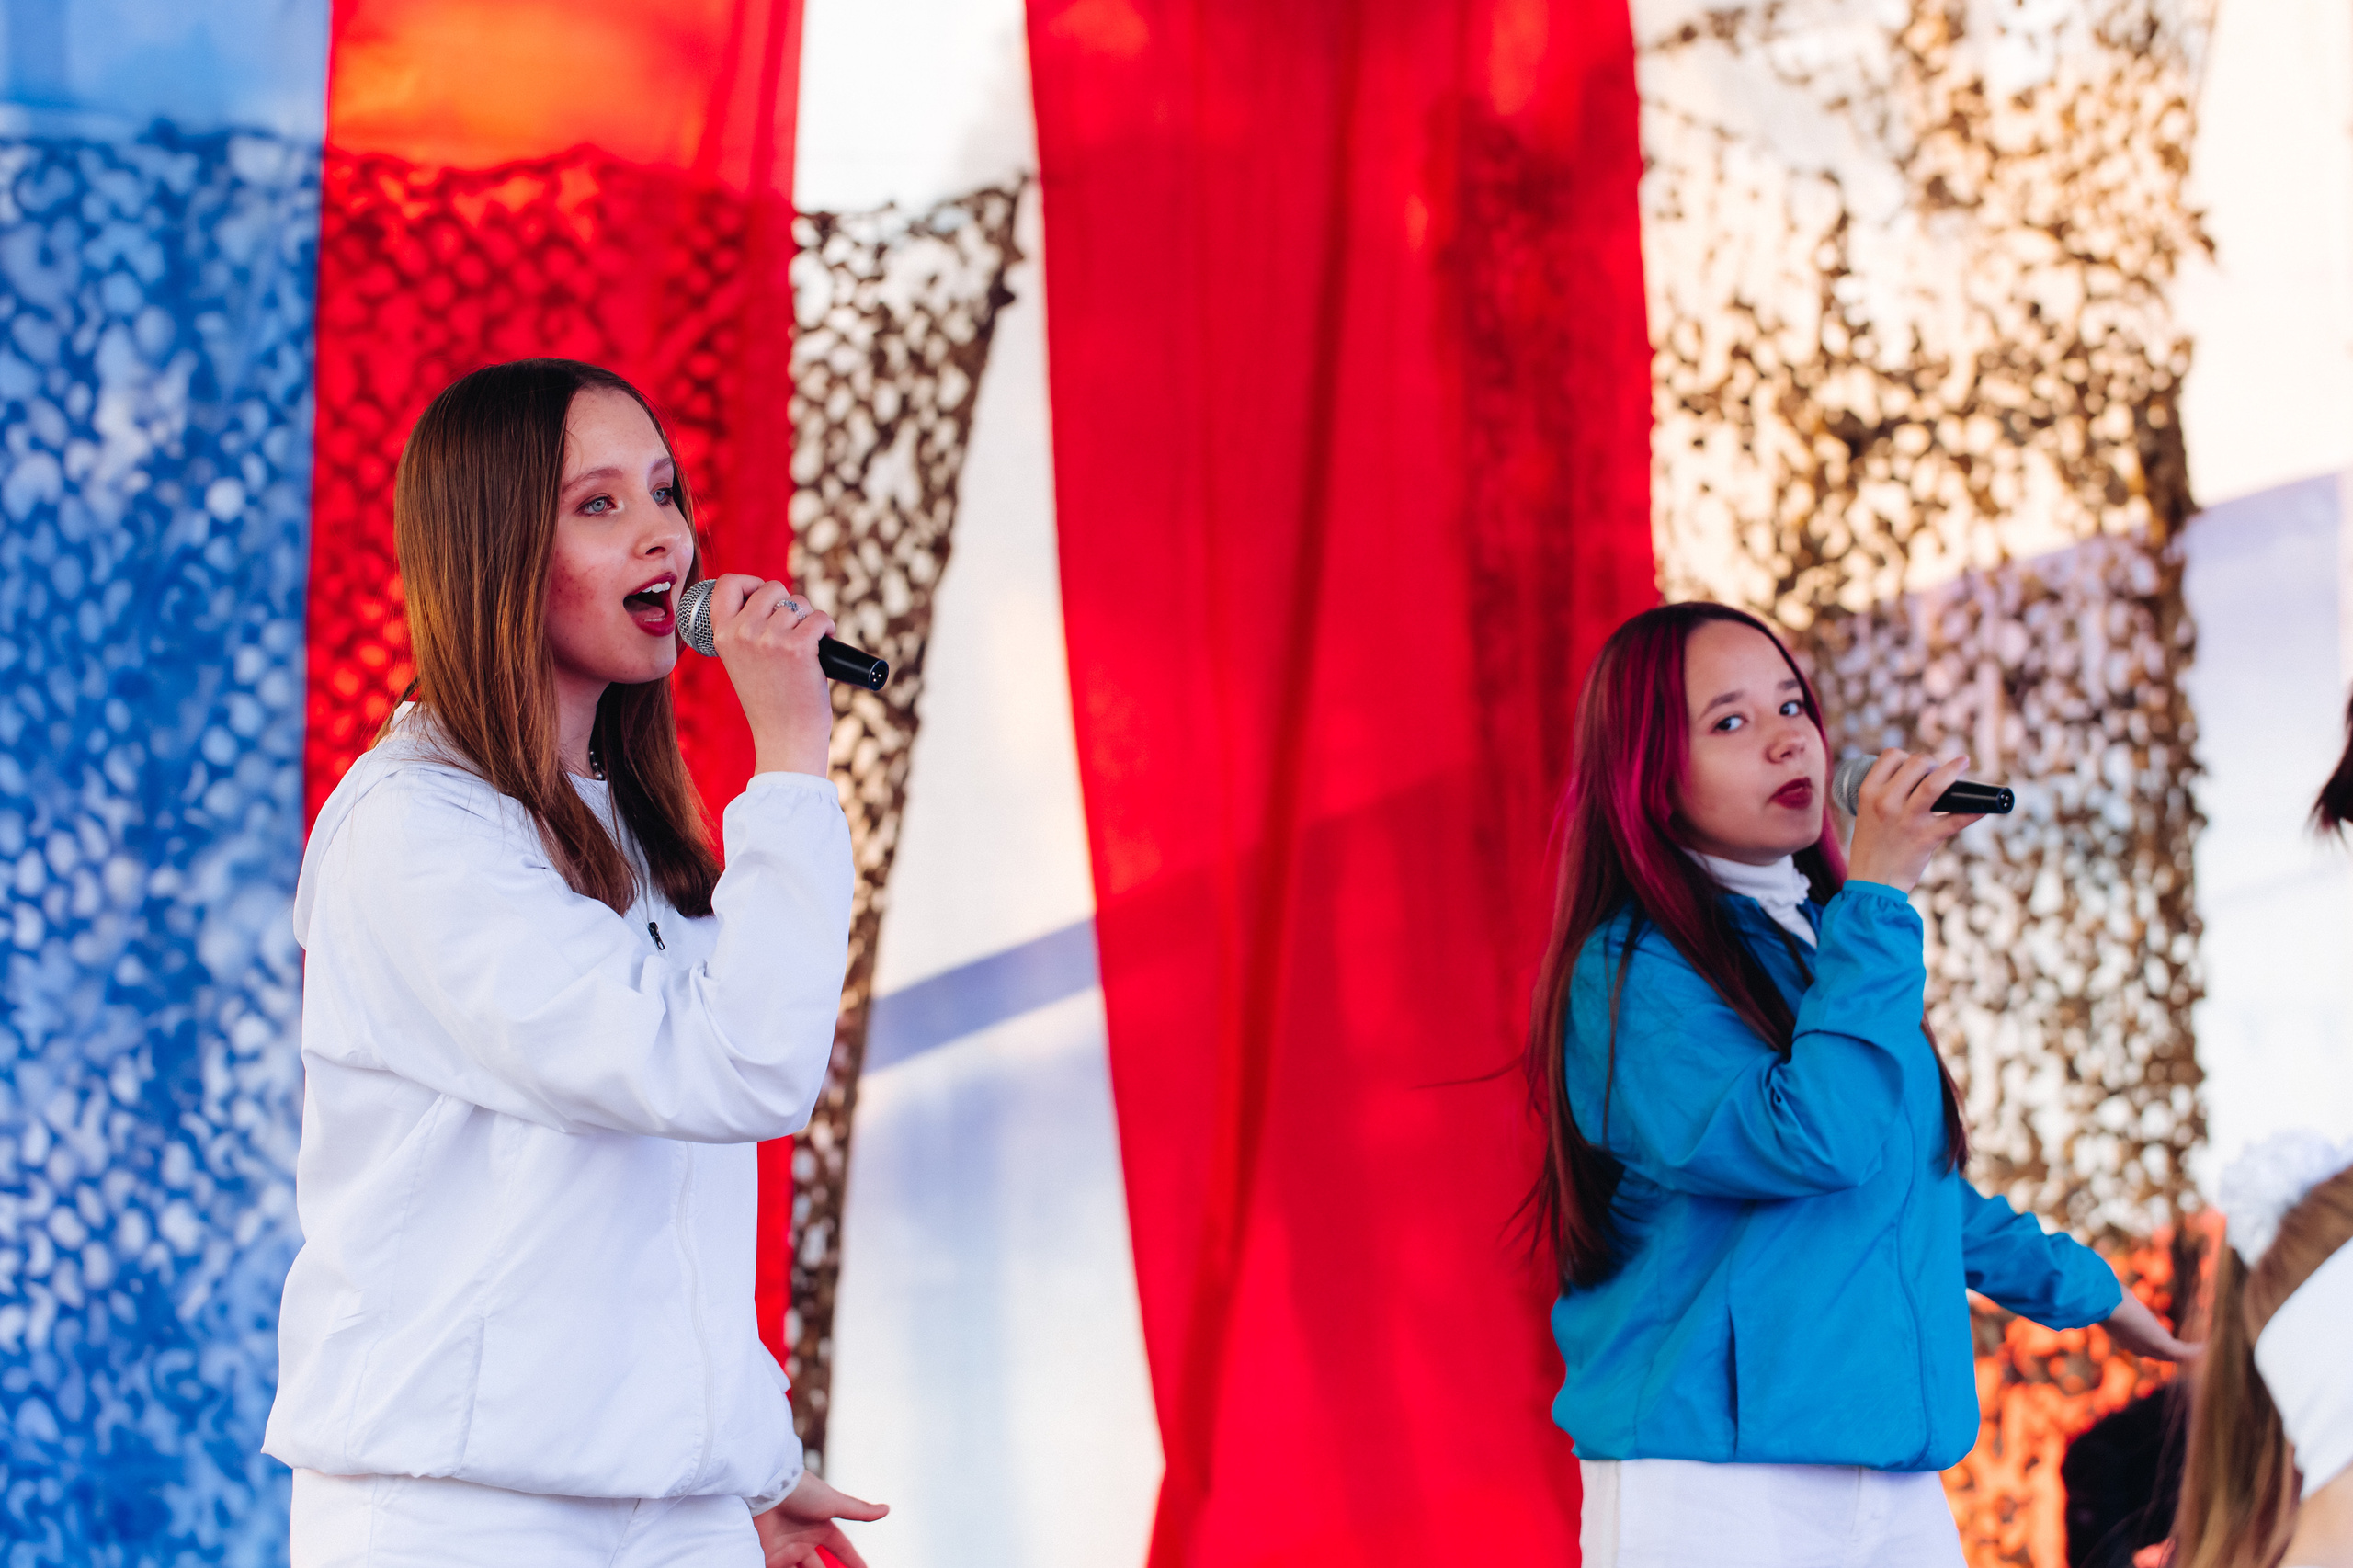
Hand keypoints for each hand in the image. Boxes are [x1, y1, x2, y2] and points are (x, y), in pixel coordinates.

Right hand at [701, 574, 837, 777]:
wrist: (784, 739)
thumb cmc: (770, 702)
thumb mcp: (743, 661)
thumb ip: (747, 631)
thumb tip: (775, 598)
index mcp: (722, 636)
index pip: (726, 583)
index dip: (750, 582)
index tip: (763, 596)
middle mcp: (742, 633)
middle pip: (772, 588)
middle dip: (789, 604)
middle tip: (793, 632)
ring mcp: (769, 638)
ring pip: (800, 603)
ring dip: (810, 620)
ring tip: (808, 647)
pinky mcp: (799, 647)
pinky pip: (820, 618)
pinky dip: (828, 628)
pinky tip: (824, 645)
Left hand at [753, 1473, 887, 1567]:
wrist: (767, 1487)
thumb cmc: (802, 1491)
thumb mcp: (834, 1502)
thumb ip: (859, 1510)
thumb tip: (887, 1510)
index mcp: (822, 1528)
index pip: (842, 1549)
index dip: (853, 1561)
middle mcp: (806, 1540)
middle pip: (822, 1567)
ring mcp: (788, 1550)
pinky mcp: (770, 1557)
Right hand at [1841, 749, 1982, 892]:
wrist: (1872, 883)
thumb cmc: (1872, 847)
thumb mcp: (1867, 814)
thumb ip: (1886, 795)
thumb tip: (1922, 776)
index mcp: (1868, 793)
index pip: (1891, 756)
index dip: (1906, 756)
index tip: (1914, 767)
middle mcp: (1886, 803)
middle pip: (1916, 763)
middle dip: (1931, 762)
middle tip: (1936, 774)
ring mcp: (1907, 820)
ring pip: (1933, 785)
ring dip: (1952, 770)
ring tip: (1963, 762)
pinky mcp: (1926, 838)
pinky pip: (1955, 820)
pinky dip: (1973, 811)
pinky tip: (1985, 806)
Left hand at [2103, 1290, 2199, 1362]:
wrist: (2104, 1302)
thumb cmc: (2105, 1294)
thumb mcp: (2112, 1296)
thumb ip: (2113, 1294)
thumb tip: (2108, 1281)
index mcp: (2125, 1338)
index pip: (2143, 1346)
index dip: (2156, 1343)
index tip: (2165, 1335)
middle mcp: (2137, 1347)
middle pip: (2160, 1355)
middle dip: (2173, 1352)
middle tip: (2189, 1349)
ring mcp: (2150, 1348)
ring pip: (2174, 1356)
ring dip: (2189, 1353)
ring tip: (2202, 1349)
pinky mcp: (2161, 1344)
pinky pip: (2184, 1353)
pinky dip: (2196, 1351)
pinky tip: (2206, 1345)